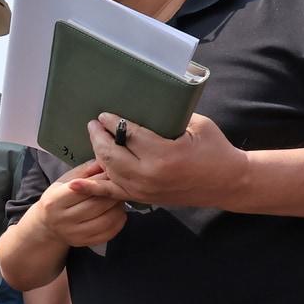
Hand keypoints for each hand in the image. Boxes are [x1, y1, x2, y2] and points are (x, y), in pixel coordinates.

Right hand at [32, 158, 127, 247]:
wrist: (47, 225)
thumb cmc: (57, 198)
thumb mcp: (63, 181)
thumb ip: (84, 172)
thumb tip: (104, 163)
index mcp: (55, 201)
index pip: (84, 189)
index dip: (101, 181)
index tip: (111, 174)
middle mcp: (63, 219)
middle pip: (97, 204)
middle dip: (113, 193)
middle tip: (120, 186)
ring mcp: (74, 234)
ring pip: (107, 219)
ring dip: (118, 207)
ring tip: (118, 199)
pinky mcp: (84, 243)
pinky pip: (109, 232)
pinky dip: (119, 221)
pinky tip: (117, 212)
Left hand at [75, 113, 249, 207]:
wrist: (228, 183)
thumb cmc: (215, 148)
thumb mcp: (196, 125)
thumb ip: (169, 117)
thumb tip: (144, 104)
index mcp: (165, 154)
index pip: (129, 135)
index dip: (113, 123)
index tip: (104, 115)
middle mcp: (150, 175)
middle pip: (112, 154)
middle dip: (99, 137)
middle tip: (93, 124)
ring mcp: (145, 190)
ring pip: (109, 171)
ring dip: (97, 154)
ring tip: (93, 138)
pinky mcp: (144, 198)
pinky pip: (113, 194)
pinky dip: (92, 188)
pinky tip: (75, 184)